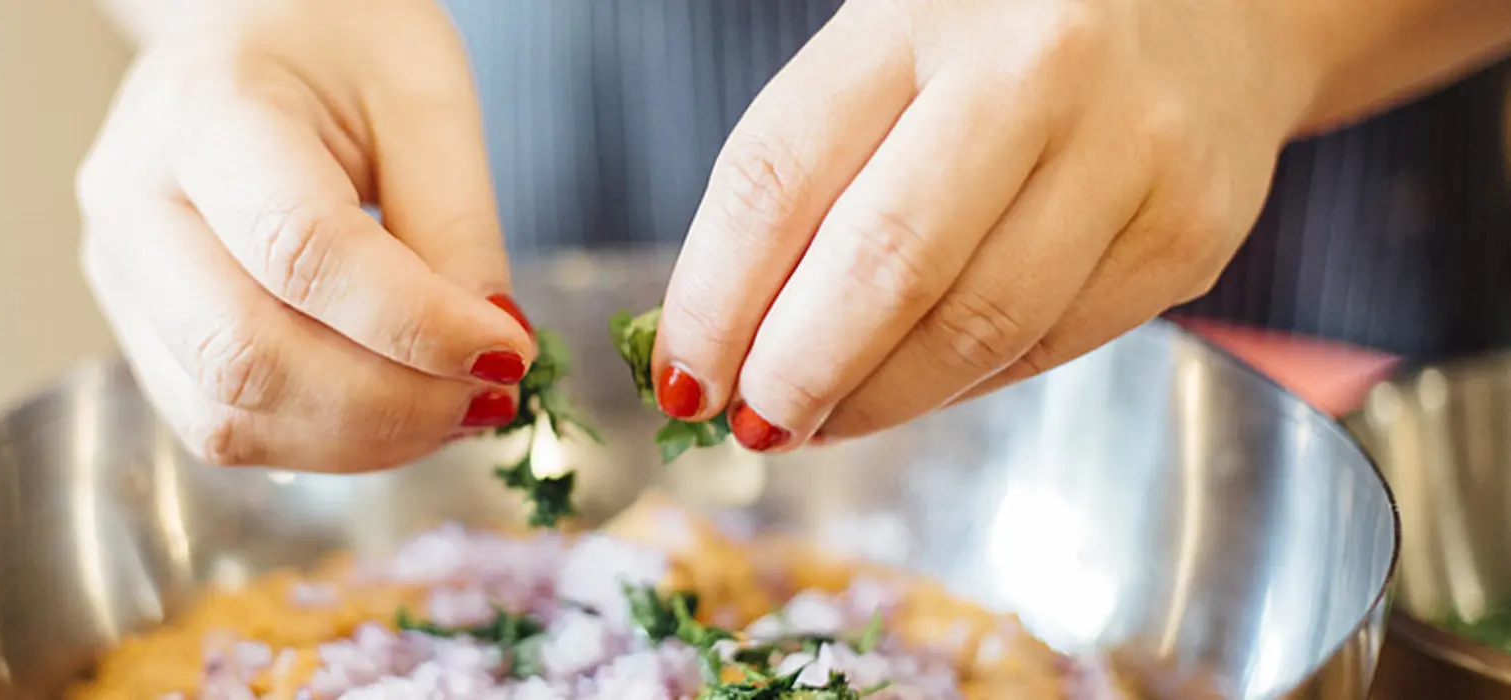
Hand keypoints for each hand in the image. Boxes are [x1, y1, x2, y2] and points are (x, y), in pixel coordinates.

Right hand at [78, 0, 530, 470]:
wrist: (252, 33)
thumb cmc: (341, 47)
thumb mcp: (425, 100)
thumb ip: (457, 227)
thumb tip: (489, 357)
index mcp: (201, 108)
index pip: (301, 250)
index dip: (414, 323)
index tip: (507, 351)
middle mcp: (131, 198)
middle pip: (244, 353)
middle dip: (389, 402)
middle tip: (490, 396)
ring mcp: (119, 273)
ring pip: (225, 413)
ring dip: (360, 438)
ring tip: (452, 406)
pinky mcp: (139, 330)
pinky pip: (222, 424)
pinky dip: (323, 441)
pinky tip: (396, 410)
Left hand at [651, 0, 1334, 449]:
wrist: (1215, 4)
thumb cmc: (1005, 36)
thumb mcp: (888, 49)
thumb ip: (806, 172)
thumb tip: (719, 344)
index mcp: (920, 10)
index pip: (779, 176)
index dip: (714, 300)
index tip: (684, 377)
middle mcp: (1035, 68)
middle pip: (883, 266)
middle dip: (796, 372)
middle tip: (753, 422)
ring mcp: (1128, 152)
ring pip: (972, 328)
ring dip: (873, 401)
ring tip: (818, 418)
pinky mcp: (1187, 233)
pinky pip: (1046, 348)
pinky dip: (959, 387)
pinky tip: (914, 385)